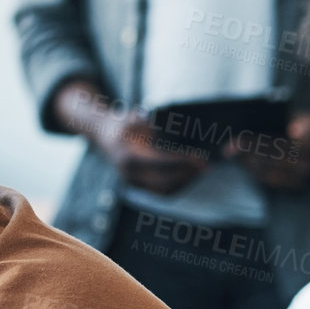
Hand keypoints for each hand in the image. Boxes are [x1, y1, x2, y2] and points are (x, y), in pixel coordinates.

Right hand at [91, 110, 207, 194]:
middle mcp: (130, 174)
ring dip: (184, 183)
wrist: (104, 135)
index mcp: (128, 157)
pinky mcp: (138, 185)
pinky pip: (160, 191)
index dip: (182, 162)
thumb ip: (141, 119)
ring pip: (163, 190)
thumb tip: (154, 120)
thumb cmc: (122, 123)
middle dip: (187, 174)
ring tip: (200, 171)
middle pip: (164, 182)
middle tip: (205, 166)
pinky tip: (190, 176)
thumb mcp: (130, 116)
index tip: (199, 158)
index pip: (161, 164)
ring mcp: (133, 182)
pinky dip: (177, 186)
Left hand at [225, 112, 309, 190]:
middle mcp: (307, 165)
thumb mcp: (303, 118)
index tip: (234, 141)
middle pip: (267, 163)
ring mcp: (304, 178)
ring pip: (268, 175)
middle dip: (245, 156)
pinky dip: (258, 173)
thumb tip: (258, 130)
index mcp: (309, 146)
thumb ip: (284, 124)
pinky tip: (247, 165)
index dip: (251, 144)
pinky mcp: (300, 185)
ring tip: (235, 157)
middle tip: (228, 150)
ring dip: (249, 166)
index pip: (272, 146)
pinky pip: (273, 182)